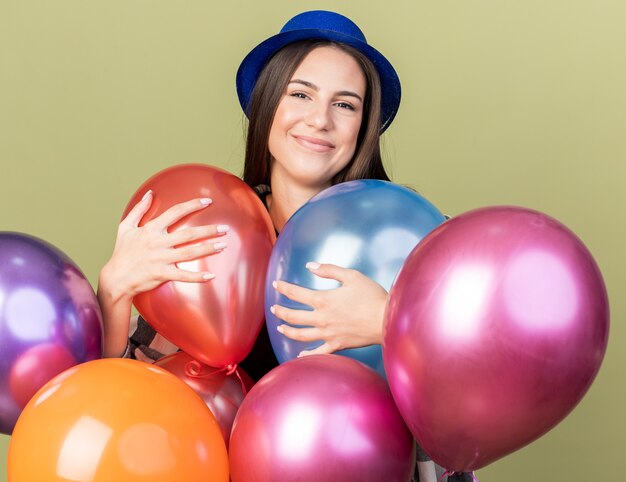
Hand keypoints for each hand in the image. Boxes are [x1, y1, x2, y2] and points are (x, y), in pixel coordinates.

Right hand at [97, 190, 228, 356]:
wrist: (116, 278)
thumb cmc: (121, 252)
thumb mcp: (125, 227)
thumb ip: (139, 209)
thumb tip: (149, 193)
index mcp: (151, 229)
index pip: (175, 212)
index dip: (192, 205)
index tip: (208, 201)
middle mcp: (157, 242)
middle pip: (188, 233)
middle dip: (209, 230)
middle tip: (225, 228)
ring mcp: (160, 258)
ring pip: (189, 252)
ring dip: (208, 248)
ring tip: (223, 245)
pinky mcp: (161, 274)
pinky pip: (183, 275)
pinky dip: (197, 277)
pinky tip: (211, 276)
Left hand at [271, 262, 387, 356]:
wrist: (386, 320)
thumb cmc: (372, 296)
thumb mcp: (352, 276)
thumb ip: (329, 270)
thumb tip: (310, 266)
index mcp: (323, 300)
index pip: (296, 293)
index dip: (283, 288)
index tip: (276, 285)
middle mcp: (321, 318)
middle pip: (293, 316)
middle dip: (280, 311)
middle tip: (274, 308)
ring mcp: (327, 334)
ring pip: (300, 335)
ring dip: (288, 330)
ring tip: (280, 327)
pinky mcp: (337, 345)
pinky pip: (317, 352)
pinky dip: (306, 354)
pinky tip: (299, 355)